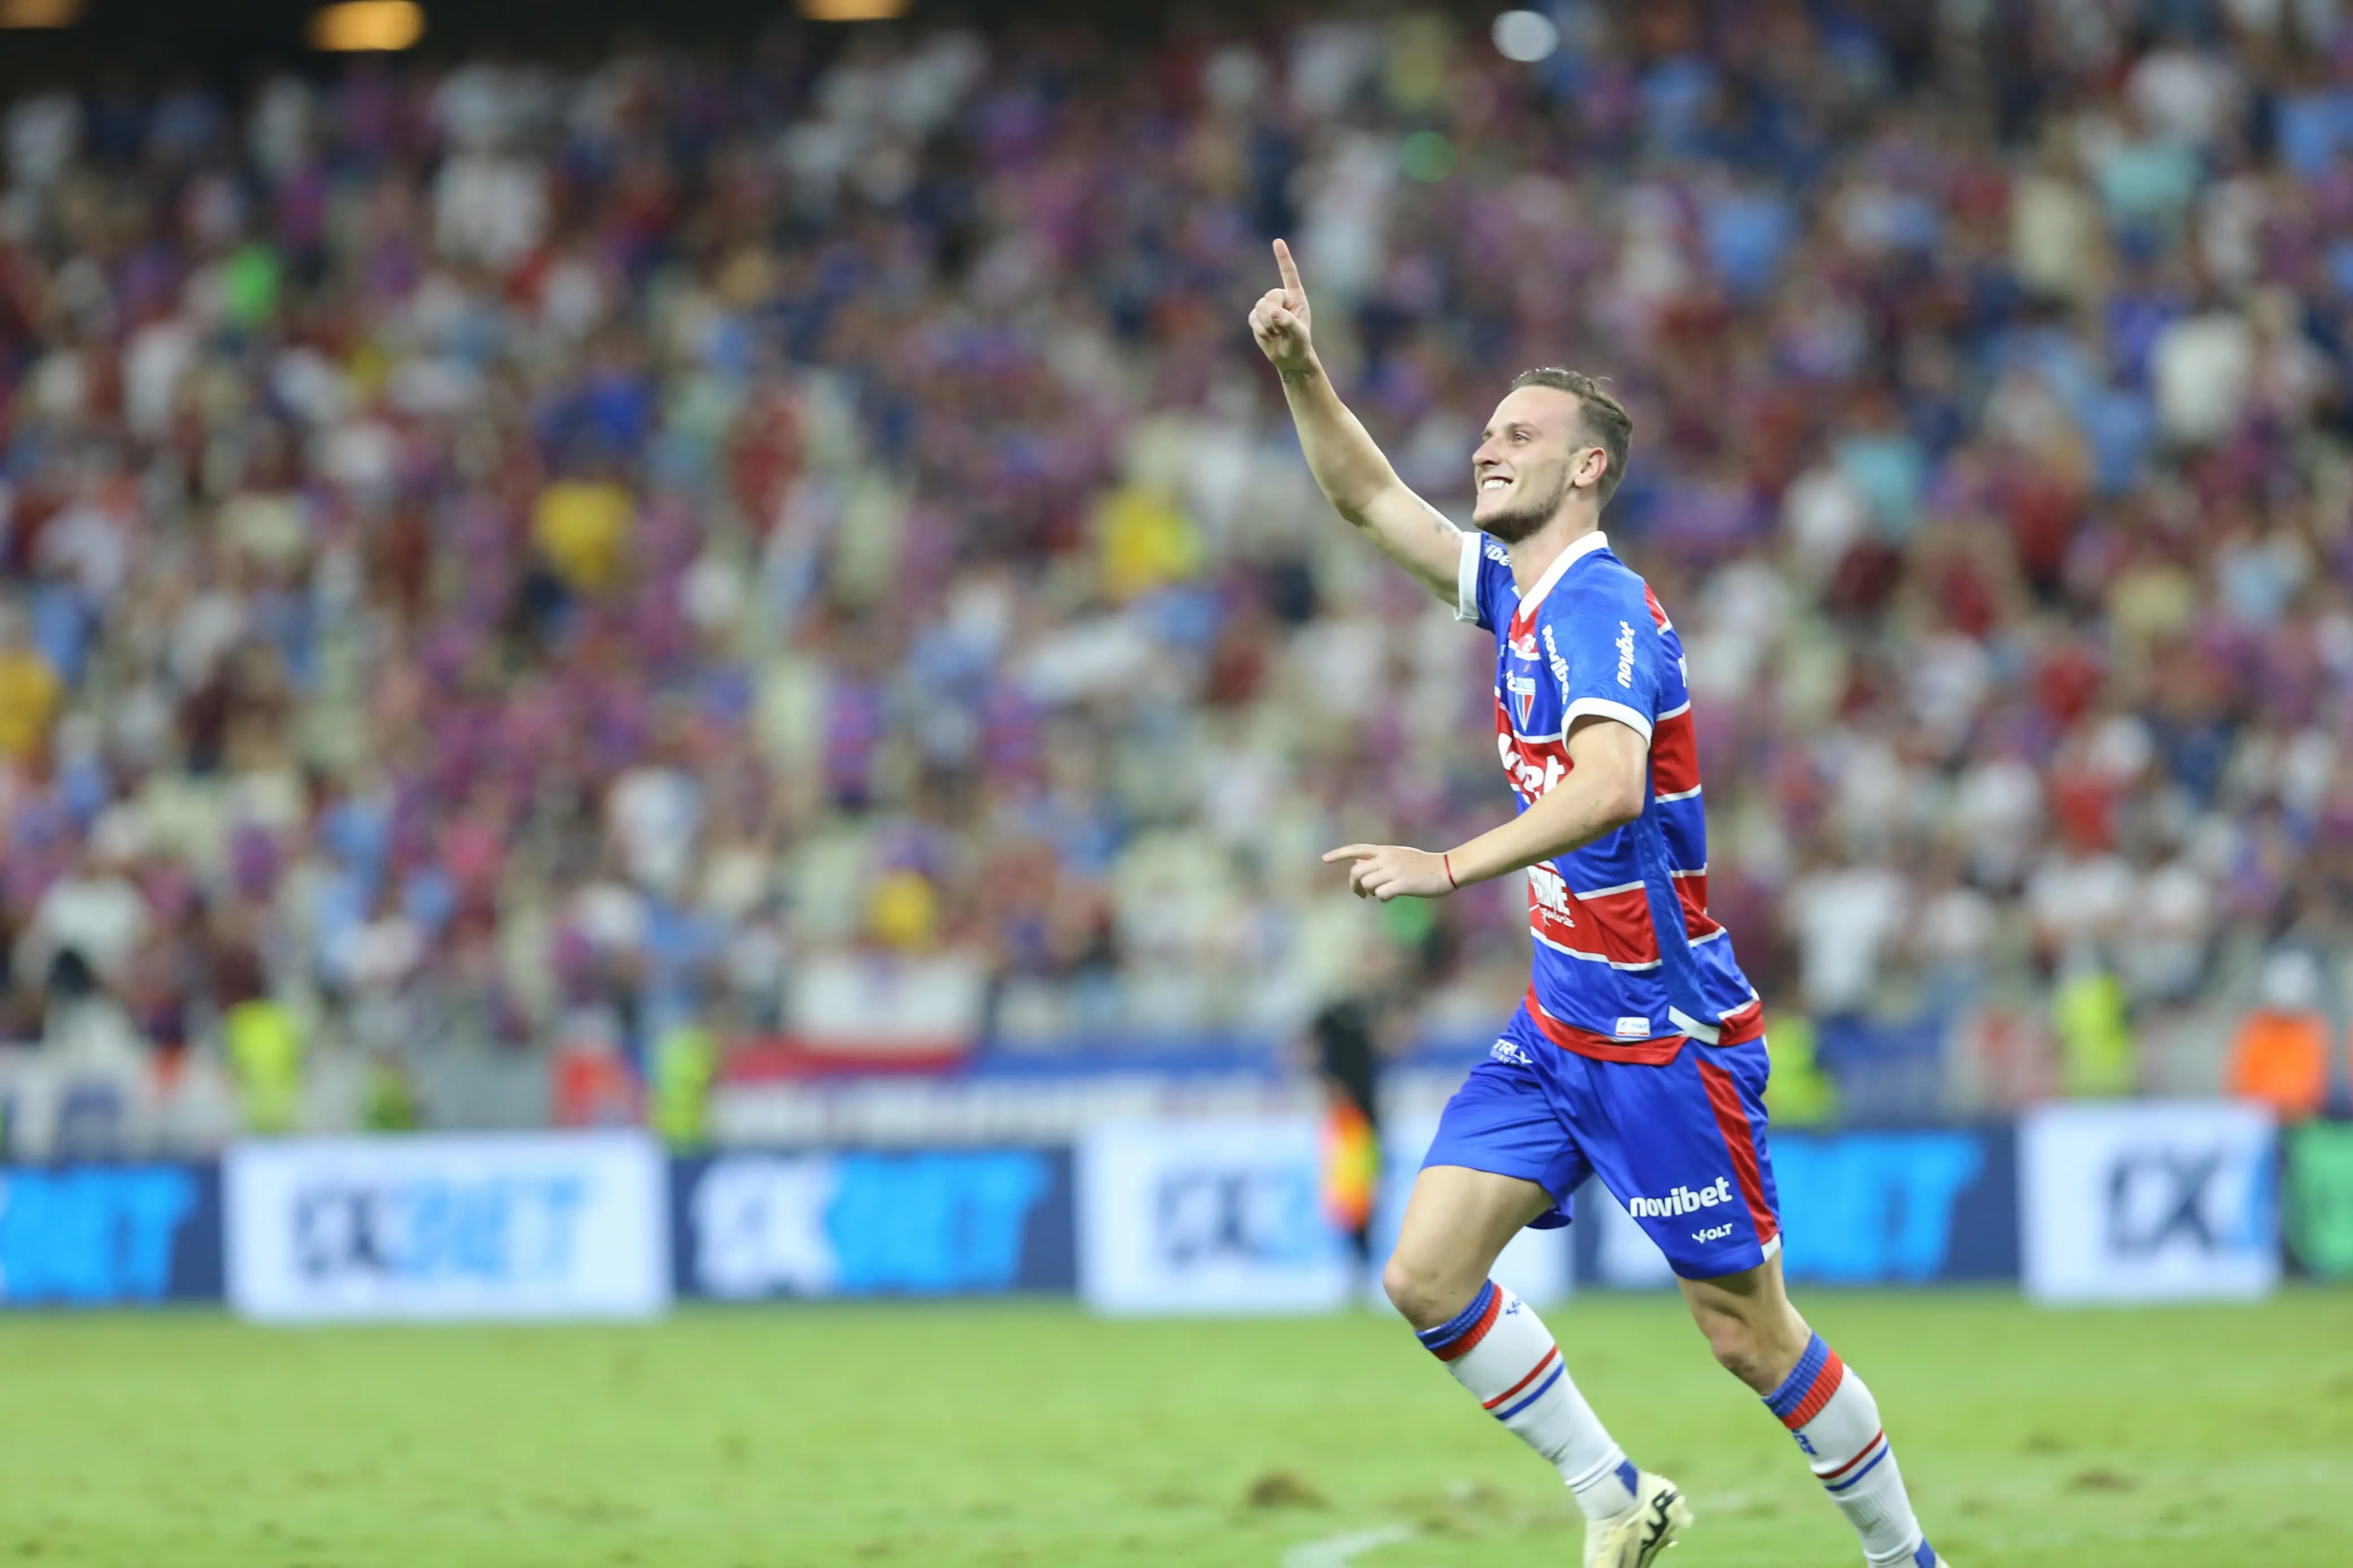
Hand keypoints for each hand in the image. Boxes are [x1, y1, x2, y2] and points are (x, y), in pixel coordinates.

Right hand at [1247, 238, 1315, 373]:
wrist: (1290, 357)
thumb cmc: (1299, 343)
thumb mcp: (1299, 334)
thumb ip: (1288, 322)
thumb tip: (1273, 313)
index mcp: (1296, 296)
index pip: (1289, 274)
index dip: (1283, 258)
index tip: (1277, 241)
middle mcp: (1281, 298)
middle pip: (1270, 296)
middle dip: (1273, 314)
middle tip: (1280, 329)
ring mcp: (1267, 306)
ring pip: (1259, 308)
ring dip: (1267, 325)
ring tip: (1277, 334)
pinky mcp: (1256, 317)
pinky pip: (1253, 319)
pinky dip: (1260, 330)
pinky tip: (1269, 336)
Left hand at [1323, 843, 1454, 901]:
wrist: (1447, 869)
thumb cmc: (1423, 865)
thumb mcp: (1400, 855)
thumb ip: (1381, 858)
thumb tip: (1359, 863)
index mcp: (1386, 850)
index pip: (1357, 849)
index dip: (1339, 854)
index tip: (1324, 859)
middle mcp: (1387, 858)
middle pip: (1356, 871)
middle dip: (1353, 884)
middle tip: (1359, 894)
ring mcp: (1395, 871)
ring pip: (1367, 884)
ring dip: (1370, 892)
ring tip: (1381, 893)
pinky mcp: (1402, 884)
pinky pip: (1381, 894)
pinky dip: (1382, 898)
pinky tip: (1390, 897)